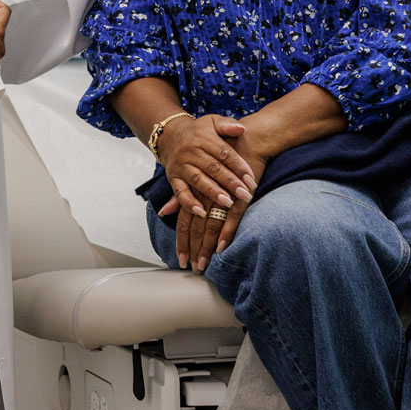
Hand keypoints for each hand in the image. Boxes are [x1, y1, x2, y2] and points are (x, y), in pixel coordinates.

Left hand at [186, 140, 268, 271]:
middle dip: (194, 250)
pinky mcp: (239, 196)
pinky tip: (223, 248)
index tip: (181, 259)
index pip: (185, 223)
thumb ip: (180, 195)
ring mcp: (222, 196)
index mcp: (194, 192)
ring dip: (208, 247)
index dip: (182, 242)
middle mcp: (205, 196)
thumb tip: (164, 211)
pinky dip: (227, 233)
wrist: (247, 140)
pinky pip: (231, 217)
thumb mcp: (195, 173)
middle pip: (196, 228)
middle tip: (193, 269)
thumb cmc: (219, 157)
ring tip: (205, 265)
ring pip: (211, 226)